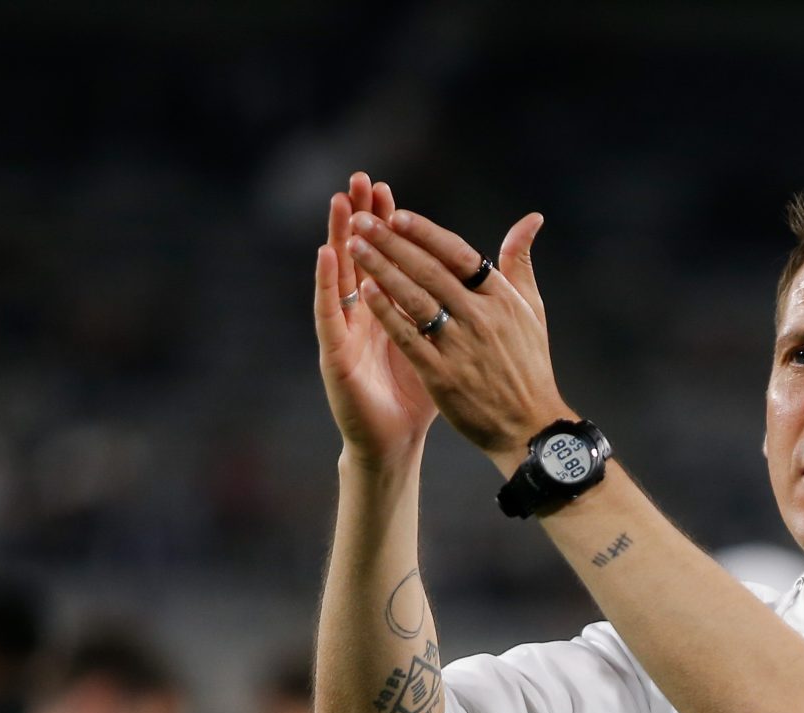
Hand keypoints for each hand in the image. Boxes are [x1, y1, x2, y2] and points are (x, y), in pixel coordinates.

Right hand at [315, 173, 440, 470]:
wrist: (396, 441)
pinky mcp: (334, 353)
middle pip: (360, 256)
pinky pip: (329, 313)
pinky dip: (326, 283)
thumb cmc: (420, 395)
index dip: (385, 225)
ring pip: (340, 276)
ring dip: (338, 237)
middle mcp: (363, 314)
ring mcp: (346, 331)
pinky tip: (325, 255)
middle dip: (360, 218)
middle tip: (359, 179)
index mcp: (390, 309)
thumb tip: (478, 282)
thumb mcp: (444, 347)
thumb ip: (454, 311)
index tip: (388, 190)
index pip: (386, 257)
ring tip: (339, 203)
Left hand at [344, 202, 563, 462]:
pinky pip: (409, 336)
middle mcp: (482, 317)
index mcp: (502, 298)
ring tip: (354, 247)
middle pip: (430, 270)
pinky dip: (387, 312)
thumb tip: (530, 219)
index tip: (396, 215)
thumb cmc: (530, 367)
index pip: (459, 255)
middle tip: (361, 221)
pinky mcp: (443, 375)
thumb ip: (521, 263)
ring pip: (415, 298)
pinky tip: (365, 292)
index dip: (425, 233)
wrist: (530, 428)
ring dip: (381, 269)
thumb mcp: (533, 310)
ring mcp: (462, 347)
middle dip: (392, 243)